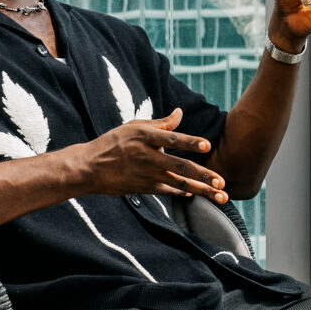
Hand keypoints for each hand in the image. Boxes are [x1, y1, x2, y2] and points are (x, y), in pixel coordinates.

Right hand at [73, 109, 228, 201]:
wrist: (89, 167)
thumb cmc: (113, 143)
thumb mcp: (134, 127)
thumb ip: (161, 123)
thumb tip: (180, 113)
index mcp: (144, 137)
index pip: (171, 139)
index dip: (189, 142)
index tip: (206, 145)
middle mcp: (147, 157)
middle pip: (180, 166)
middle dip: (203, 175)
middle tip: (221, 182)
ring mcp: (147, 174)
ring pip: (179, 183)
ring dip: (202, 190)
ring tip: (221, 196)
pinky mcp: (144, 188)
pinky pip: (168, 191)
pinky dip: (183, 192)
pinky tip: (195, 193)